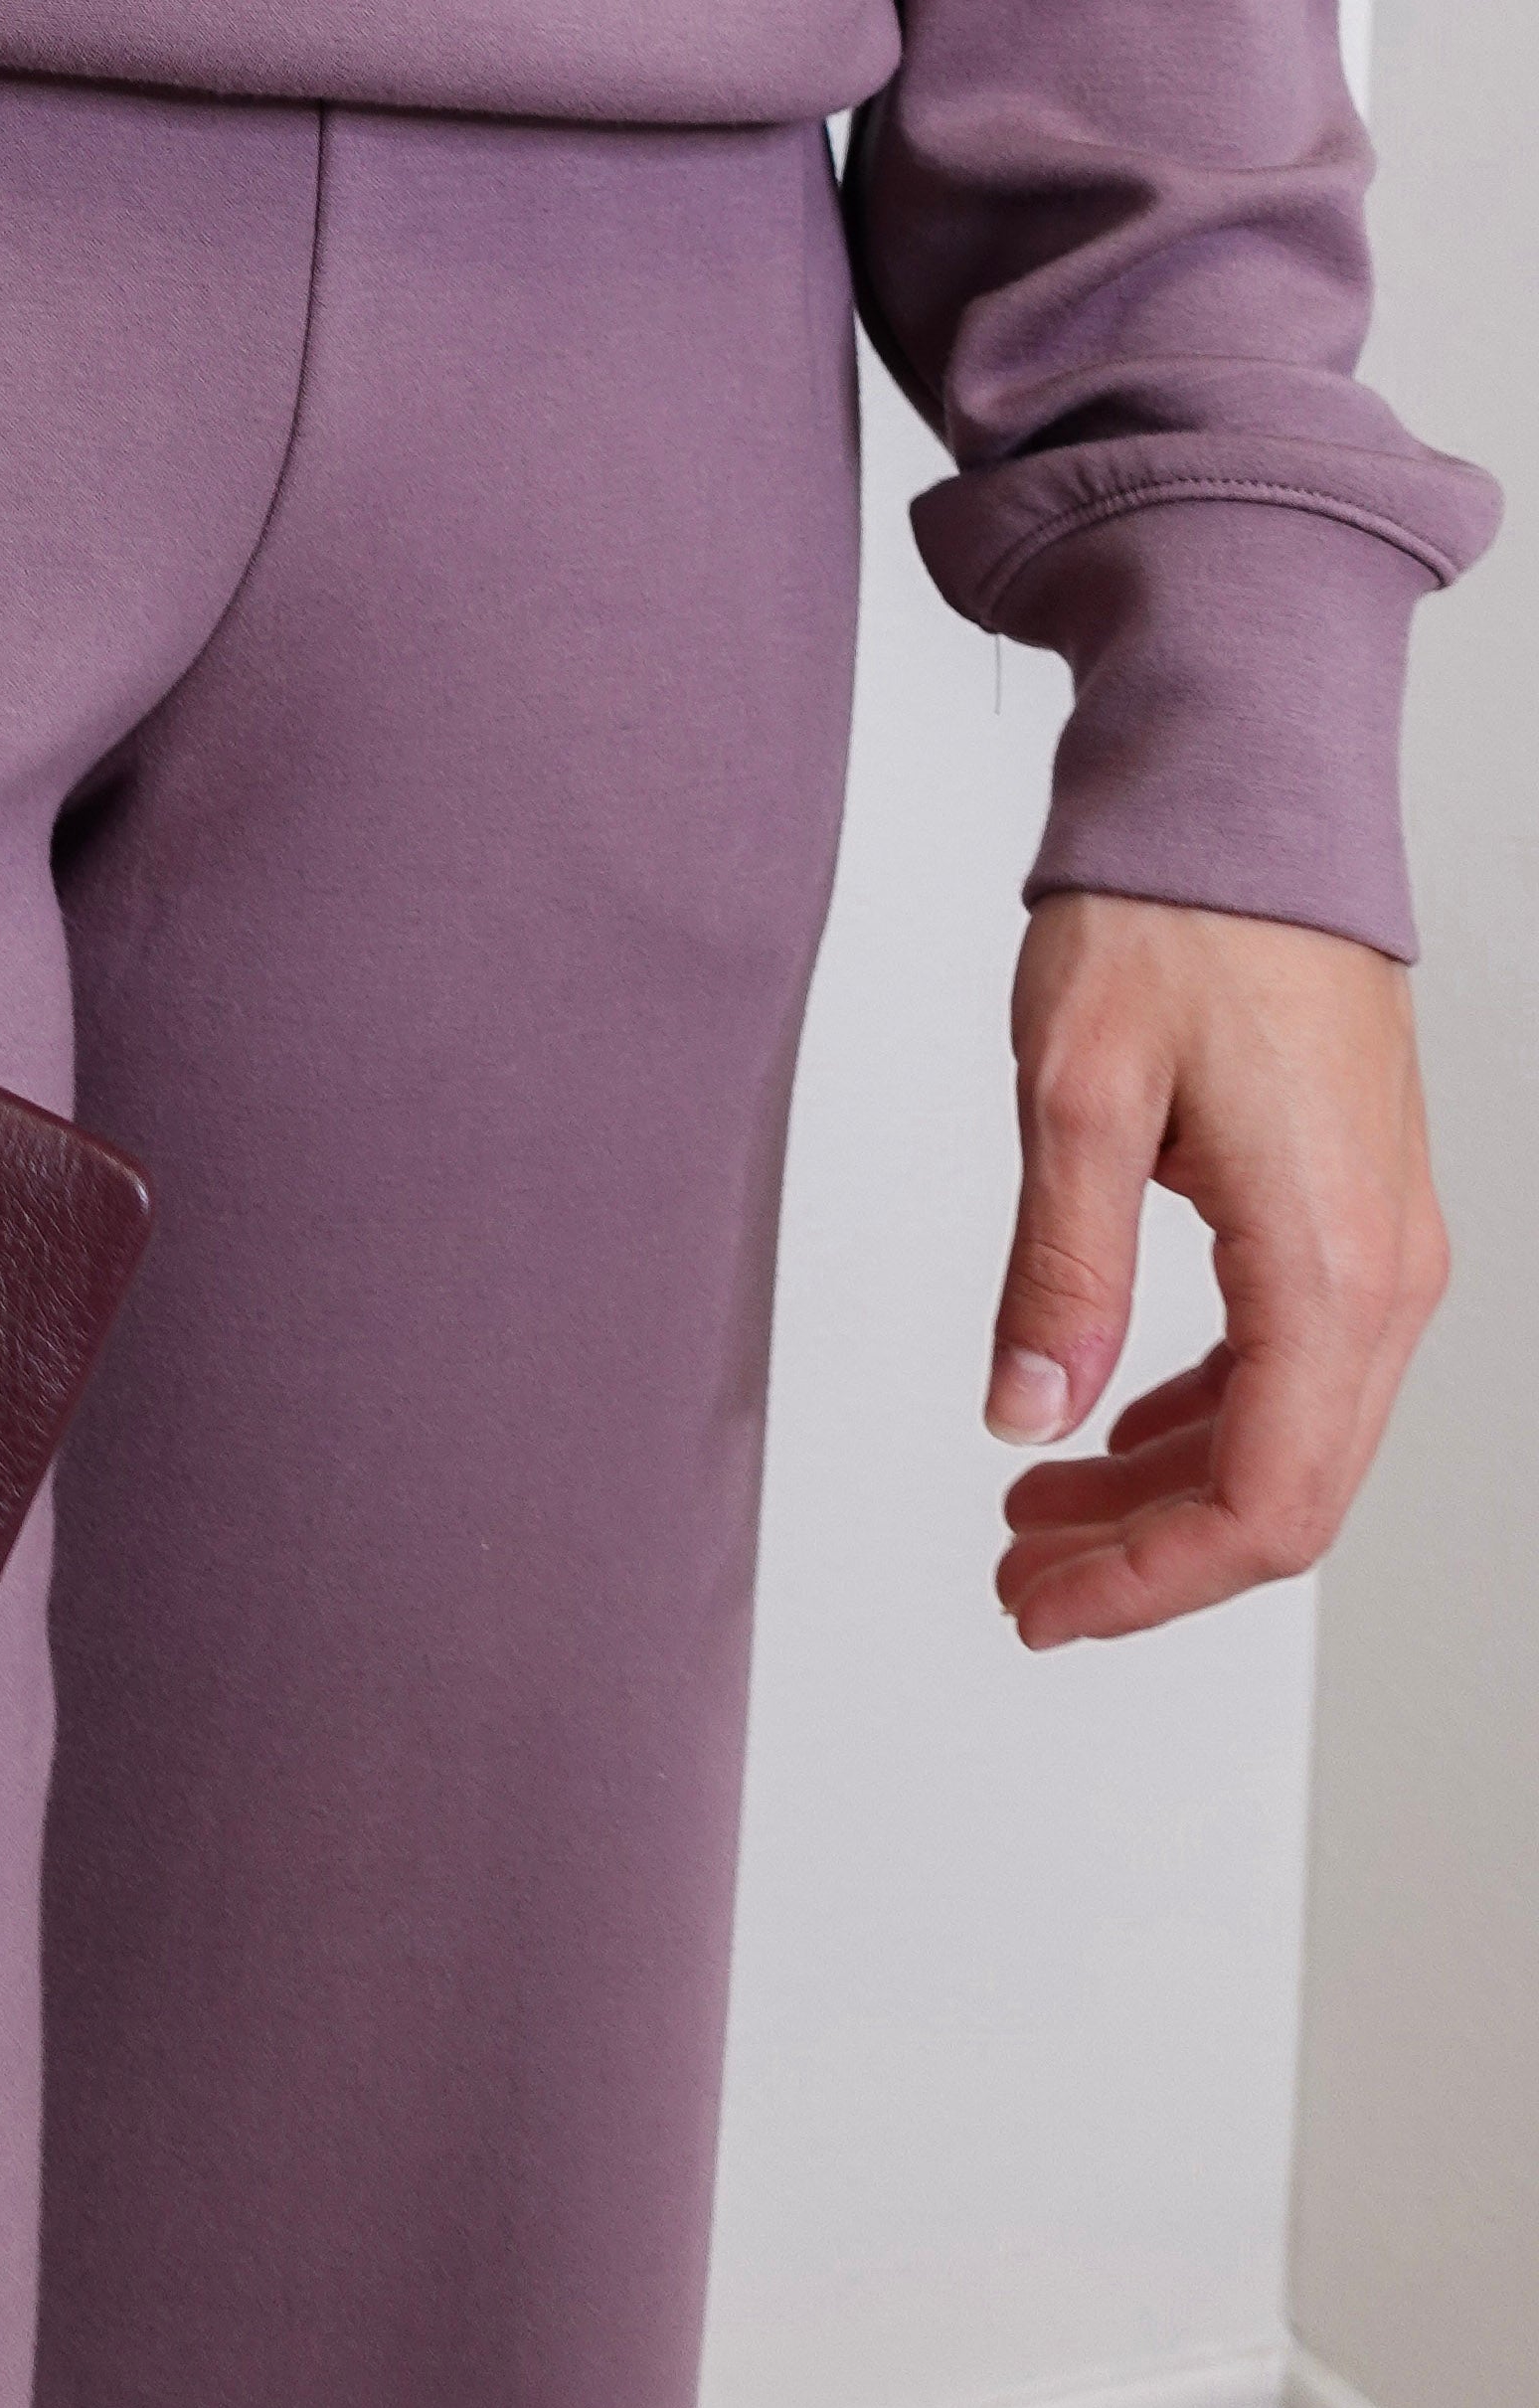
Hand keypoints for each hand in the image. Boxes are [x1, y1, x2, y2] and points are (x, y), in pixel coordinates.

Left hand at [984, 890, 1445, 1648]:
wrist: (1249, 800)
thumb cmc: (1172, 917)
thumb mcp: (1076, 1094)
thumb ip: (1058, 1271)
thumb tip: (1026, 1418)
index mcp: (1326, 1264)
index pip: (1261, 1501)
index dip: (1149, 1582)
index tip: (1039, 1606)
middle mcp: (1384, 1272)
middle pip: (1287, 1493)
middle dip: (1153, 1559)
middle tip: (1022, 1585)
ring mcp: (1383, 1241)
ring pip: (1293, 1434)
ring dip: (1168, 1491)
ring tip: (1036, 1513)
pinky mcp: (1356, 1208)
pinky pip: (1295, 1362)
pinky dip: (1201, 1414)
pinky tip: (1110, 1423)